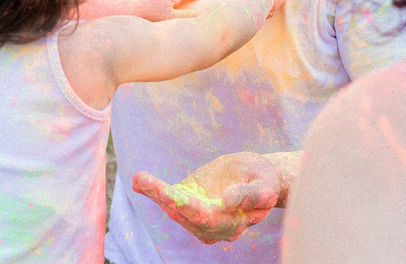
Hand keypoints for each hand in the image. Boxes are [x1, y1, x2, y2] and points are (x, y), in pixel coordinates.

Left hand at [131, 152, 281, 243]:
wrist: (258, 178)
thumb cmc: (264, 181)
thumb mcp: (265, 184)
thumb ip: (250, 194)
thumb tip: (228, 200)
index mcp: (233, 223)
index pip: (206, 218)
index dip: (187, 206)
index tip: (171, 194)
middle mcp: (212, 226)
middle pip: (185, 214)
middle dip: (165, 198)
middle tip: (146, 183)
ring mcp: (199, 217)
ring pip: (174, 208)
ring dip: (156, 193)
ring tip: (140, 180)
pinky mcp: (191, 203)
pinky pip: (171, 199)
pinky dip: (154, 191)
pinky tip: (139, 181)